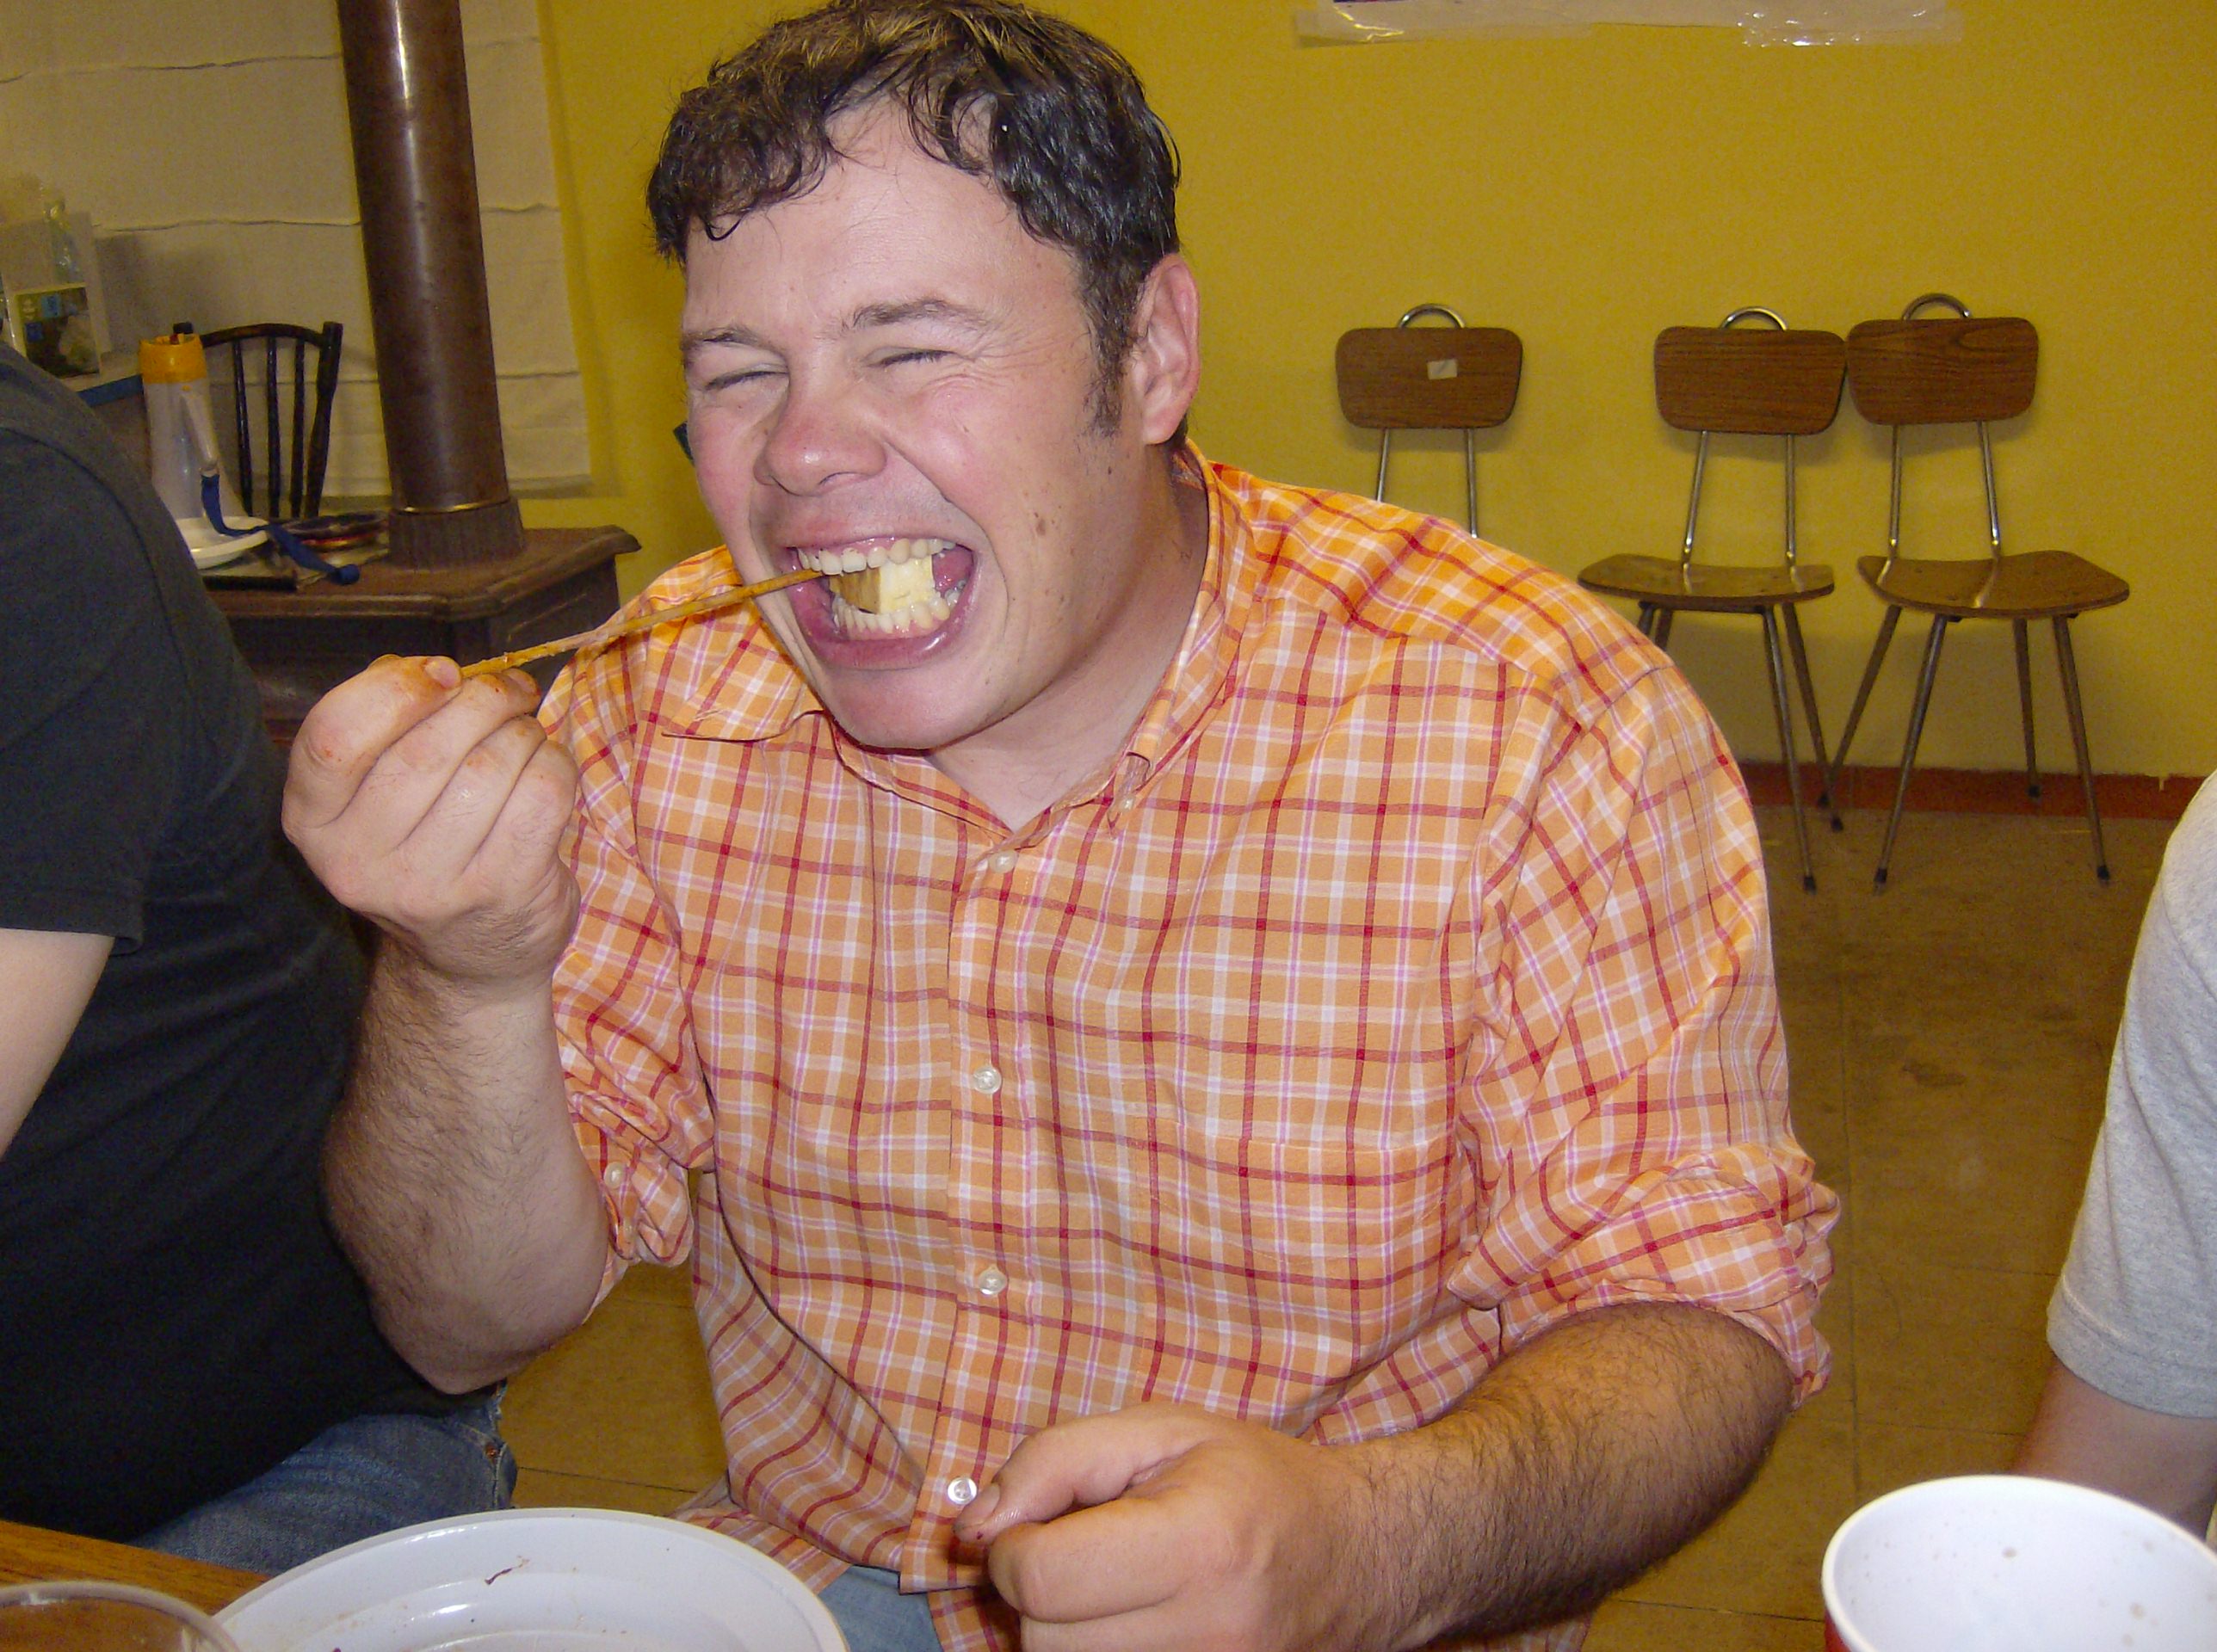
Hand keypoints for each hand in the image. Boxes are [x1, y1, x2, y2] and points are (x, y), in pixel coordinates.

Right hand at [284, 657, 579, 985]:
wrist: (468, 958)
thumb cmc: (427, 847)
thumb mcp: (377, 793)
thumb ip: (389, 721)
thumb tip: (435, 671)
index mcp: (312, 823)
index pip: (332, 737)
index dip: (395, 688)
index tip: (443, 673)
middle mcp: (357, 862)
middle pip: (425, 746)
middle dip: (481, 700)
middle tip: (508, 694)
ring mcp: (429, 885)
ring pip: (490, 764)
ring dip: (522, 732)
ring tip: (525, 737)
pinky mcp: (500, 891)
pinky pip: (541, 793)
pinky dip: (554, 764)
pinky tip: (546, 771)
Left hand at [956, 1403, 1398, 1651]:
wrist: (1365, 1553)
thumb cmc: (1256, 1480)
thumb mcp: (1160, 1430)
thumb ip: (1054, 1462)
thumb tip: (973, 1531)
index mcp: (1196, 1543)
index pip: (1041, 1580)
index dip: (1013, 1549)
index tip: (1039, 1526)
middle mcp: (1210, 1632)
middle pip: (1043, 1642)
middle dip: (1042, 1593)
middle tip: (1086, 1553)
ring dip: (1068, 1634)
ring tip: (1115, 1588)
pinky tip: (1131, 1624)